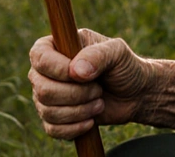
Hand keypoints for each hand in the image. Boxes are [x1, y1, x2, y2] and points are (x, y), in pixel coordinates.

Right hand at [28, 28, 152, 139]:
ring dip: (79, 111)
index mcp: (57, 46)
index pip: (39, 57)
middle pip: (42, 89)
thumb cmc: (124, 67)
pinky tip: (91, 120)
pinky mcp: (54, 117)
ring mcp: (47, 95)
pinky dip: (74, 127)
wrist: (134, 94)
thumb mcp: (117, 53)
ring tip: (99, 102)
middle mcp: (46, 71)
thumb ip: (98, 55)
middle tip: (98, 89)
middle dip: (75, 94)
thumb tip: (75, 71)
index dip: (58, 69)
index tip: (82, 75)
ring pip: (47, 111)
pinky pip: (52, 129)